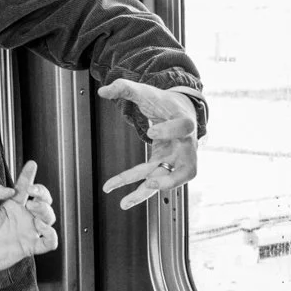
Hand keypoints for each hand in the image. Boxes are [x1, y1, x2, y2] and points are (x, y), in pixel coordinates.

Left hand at [0, 160, 57, 278]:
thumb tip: (11, 190)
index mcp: (11, 205)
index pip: (24, 187)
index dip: (29, 175)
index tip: (31, 164)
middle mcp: (22, 216)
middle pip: (43, 201)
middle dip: (43, 193)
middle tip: (32, 195)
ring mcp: (27, 231)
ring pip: (49, 218)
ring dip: (46, 211)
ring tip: (33, 209)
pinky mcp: (29, 246)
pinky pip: (50, 242)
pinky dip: (52, 235)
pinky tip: (42, 228)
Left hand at [98, 80, 198, 209]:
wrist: (179, 110)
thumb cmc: (164, 102)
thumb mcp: (147, 92)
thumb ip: (125, 88)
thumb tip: (103, 91)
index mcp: (185, 122)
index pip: (184, 128)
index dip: (169, 130)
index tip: (150, 132)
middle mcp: (186, 145)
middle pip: (188, 168)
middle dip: (170, 179)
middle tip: (150, 183)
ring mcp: (177, 159)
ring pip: (167, 181)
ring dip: (146, 192)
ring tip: (123, 203)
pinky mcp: (165, 166)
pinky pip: (152, 180)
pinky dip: (135, 188)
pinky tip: (115, 192)